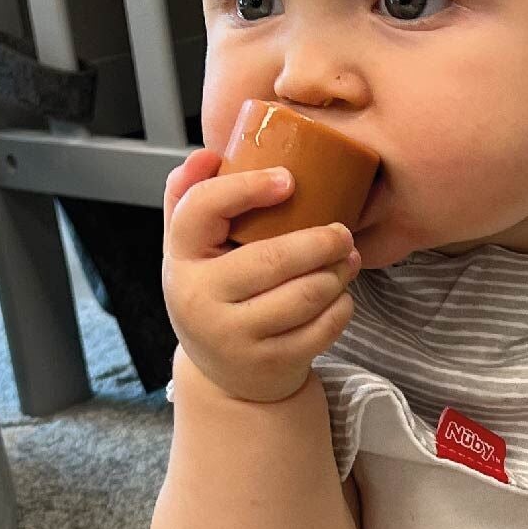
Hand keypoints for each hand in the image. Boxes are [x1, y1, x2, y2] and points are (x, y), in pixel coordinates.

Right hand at [161, 149, 362, 404]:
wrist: (223, 375)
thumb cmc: (215, 293)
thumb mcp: (192, 250)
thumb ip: (190, 198)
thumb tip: (207, 153)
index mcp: (179, 258)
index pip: (203, 209)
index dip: (247, 188)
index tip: (288, 180)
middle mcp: (200, 300)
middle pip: (271, 259)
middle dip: (320, 241)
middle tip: (343, 232)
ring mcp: (234, 337)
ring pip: (304, 295)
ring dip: (337, 274)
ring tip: (348, 260)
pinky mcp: (270, 364)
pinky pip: (320, 329)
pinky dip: (341, 308)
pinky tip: (342, 296)